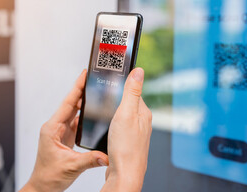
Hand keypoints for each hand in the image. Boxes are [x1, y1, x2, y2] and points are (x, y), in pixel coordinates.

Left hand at [21, 70, 108, 191]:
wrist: (43, 186)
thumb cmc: (49, 176)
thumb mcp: (71, 166)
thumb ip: (90, 159)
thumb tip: (106, 155)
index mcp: (52, 128)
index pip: (67, 104)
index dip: (76, 88)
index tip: (83, 75)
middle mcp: (55, 127)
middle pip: (71, 104)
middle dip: (82, 91)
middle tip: (94, 79)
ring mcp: (61, 131)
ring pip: (74, 112)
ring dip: (84, 103)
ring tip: (96, 92)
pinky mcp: (65, 136)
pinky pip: (76, 121)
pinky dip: (85, 115)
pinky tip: (93, 112)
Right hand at [102, 68, 151, 191]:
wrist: (124, 174)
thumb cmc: (126, 148)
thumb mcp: (126, 113)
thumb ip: (132, 92)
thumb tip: (139, 71)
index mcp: (143, 112)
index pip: (133, 91)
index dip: (121, 85)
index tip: (111, 79)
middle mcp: (141, 121)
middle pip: (127, 103)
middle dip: (115, 99)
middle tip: (103, 98)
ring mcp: (134, 132)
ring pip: (122, 115)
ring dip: (113, 113)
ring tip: (103, 114)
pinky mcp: (126, 141)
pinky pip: (119, 126)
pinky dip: (112, 124)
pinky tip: (106, 128)